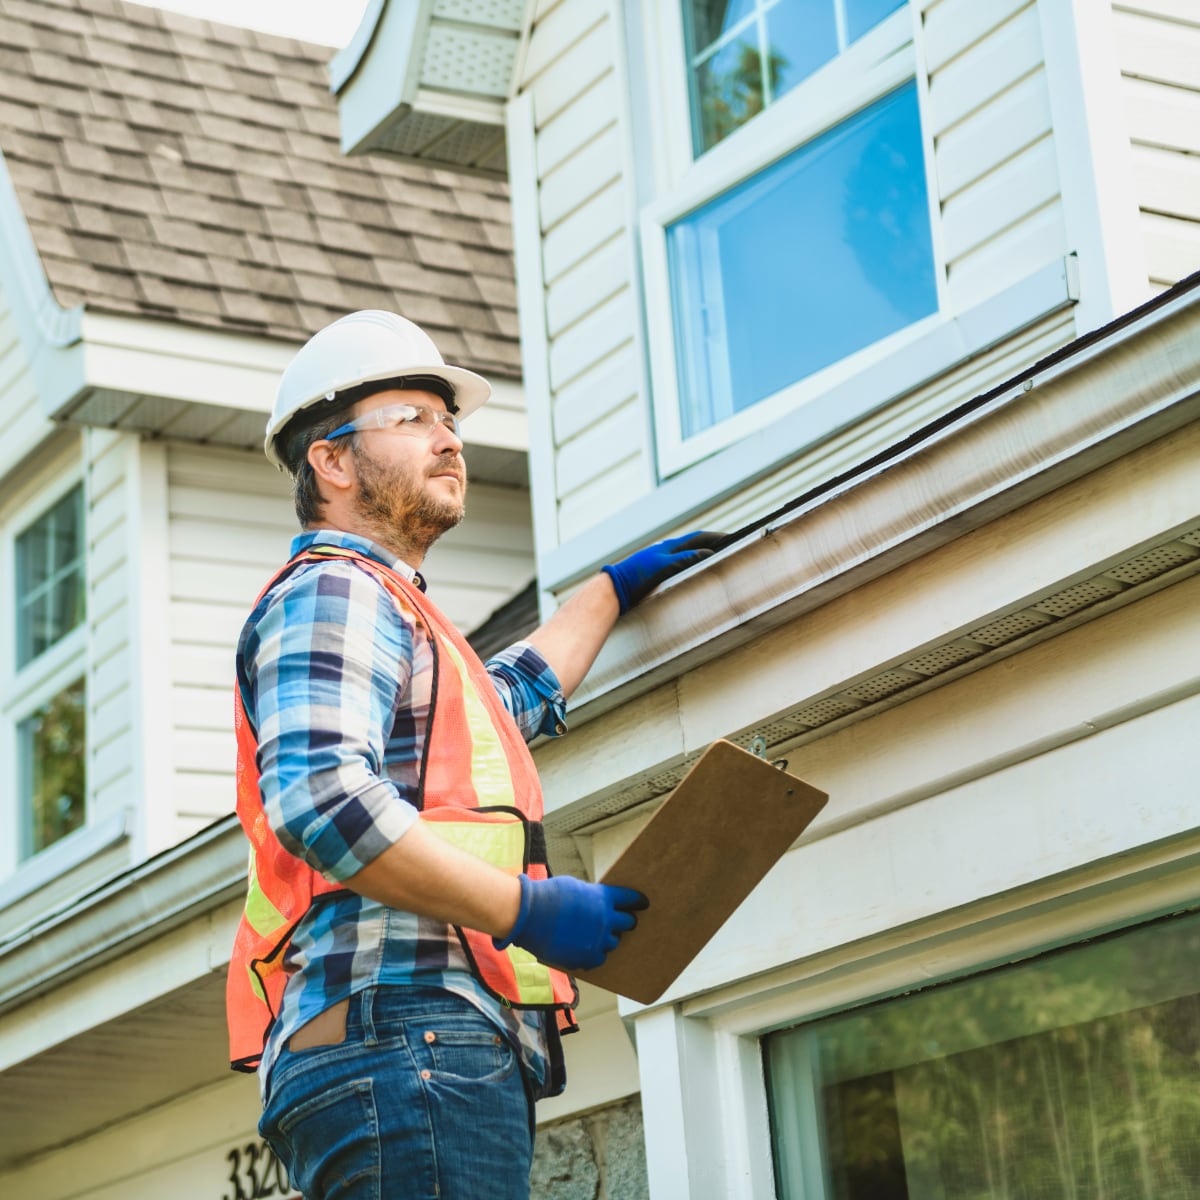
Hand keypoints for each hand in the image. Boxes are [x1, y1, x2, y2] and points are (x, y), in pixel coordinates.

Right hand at [494, 875, 647, 969]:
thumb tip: (599, 904)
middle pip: (628, 923)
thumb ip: (592, 897)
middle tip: (623, 921)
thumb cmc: (548, 896)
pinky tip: (587, 948)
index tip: (643, 903)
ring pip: (613, 943)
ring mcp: (596, 941)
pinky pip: (599, 958)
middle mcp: (605, 921)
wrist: (528, 915)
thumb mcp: (575, 887)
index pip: (631, 900)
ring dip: (608, 938)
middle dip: (626, 921)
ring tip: (599, 935)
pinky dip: (595, 953)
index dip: (638, 901)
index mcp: (604, 898)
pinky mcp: (585, 958)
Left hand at [602, 531, 723, 613]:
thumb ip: (686, 559)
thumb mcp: (665, 567)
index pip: (700, 537)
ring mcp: (662, 561)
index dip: (717, 537)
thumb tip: (708, 554)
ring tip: (719, 560)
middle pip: (696, 544)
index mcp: (671, 546)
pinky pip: (682, 566)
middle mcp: (667, 551)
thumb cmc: (637, 576)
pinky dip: (694, 567)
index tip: (733, 538)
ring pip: (689, 555)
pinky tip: (696, 574)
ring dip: (704, 555)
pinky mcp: (658, 573)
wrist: (615, 588)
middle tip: (731, 549)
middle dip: (713, 545)